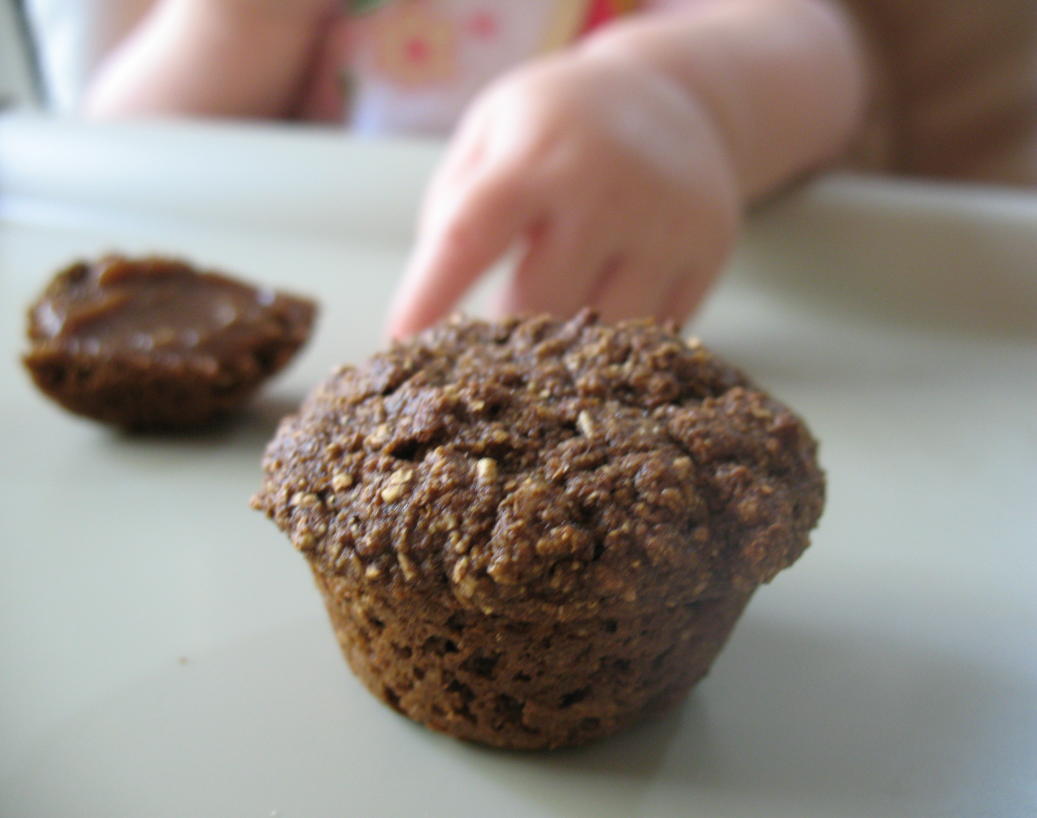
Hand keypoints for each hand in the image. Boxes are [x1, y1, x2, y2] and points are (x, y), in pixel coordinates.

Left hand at [386, 50, 740, 337]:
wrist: (677, 99)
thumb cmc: (560, 123)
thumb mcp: (492, 132)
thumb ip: (457, 206)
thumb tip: (436, 302)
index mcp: (537, 156)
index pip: (467, 239)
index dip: (429, 298)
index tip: (400, 344)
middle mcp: (606, 193)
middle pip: (537, 306)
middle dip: (502, 335)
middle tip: (486, 343)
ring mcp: (666, 229)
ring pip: (600, 335)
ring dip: (563, 349)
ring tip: (546, 335)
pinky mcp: (707, 259)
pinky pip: (652, 336)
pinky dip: (618, 344)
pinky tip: (602, 319)